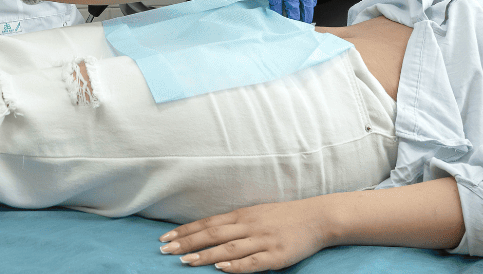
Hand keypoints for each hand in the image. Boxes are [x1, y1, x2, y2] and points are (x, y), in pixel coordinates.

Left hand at [158, 199, 334, 271]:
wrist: (317, 217)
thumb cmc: (284, 217)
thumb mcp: (256, 213)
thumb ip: (235, 223)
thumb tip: (209, 232)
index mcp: (242, 215)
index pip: (207, 223)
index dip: (185, 231)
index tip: (165, 237)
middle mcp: (249, 226)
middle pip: (212, 234)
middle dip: (187, 243)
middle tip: (165, 250)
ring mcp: (262, 241)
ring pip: (228, 248)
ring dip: (204, 255)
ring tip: (184, 262)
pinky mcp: (276, 256)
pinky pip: (252, 262)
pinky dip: (235, 265)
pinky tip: (220, 268)